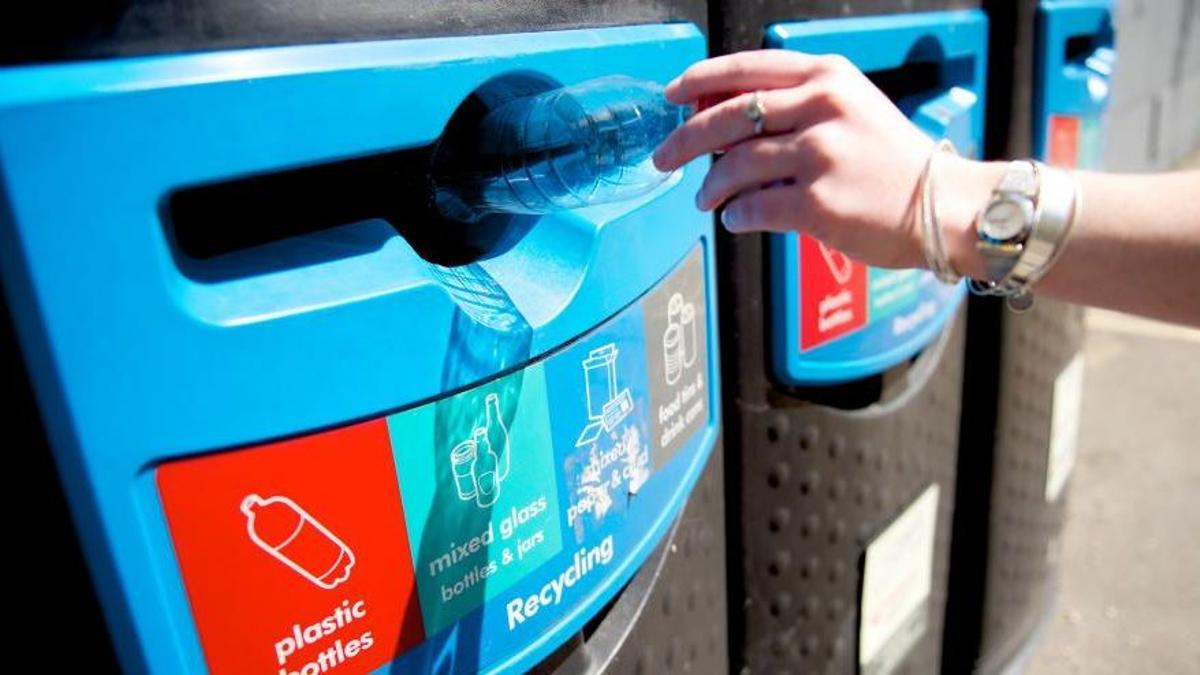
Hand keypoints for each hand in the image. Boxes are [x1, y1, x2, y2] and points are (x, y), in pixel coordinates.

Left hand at [653, 50, 996, 271]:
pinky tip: (735, 219)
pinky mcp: (818, 203)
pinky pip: (753, 208)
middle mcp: (822, 108)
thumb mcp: (851, 109)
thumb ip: (796, 105)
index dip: (699, 81)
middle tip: (663, 158)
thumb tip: (723, 121)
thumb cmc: (894, 163)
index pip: (745, 69)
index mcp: (827, 77)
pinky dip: (736, 216)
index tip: (672, 96)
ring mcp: (820, 155)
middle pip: (727, 117)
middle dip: (684, 140)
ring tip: (705, 200)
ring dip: (710, 187)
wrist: (946, 206)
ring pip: (734, 167)